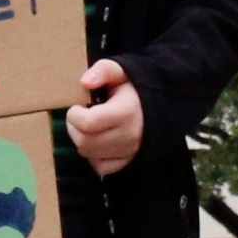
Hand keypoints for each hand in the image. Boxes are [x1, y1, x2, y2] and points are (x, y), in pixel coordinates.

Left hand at [64, 60, 144, 176]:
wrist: (164, 103)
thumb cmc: (137, 87)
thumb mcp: (122, 70)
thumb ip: (103, 71)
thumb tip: (84, 82)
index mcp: (126, 112)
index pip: (87, 123)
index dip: (74, 115)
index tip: (77, 106)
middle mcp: (128, 135)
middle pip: (85, 142)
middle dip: (74, 128)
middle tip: (78, 116)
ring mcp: (129, 150)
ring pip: (90, 155)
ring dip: (81, 140)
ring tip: (87, 126)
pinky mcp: (130, 160)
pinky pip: (101, 167)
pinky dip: (93, 156)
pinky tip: (96, 141)